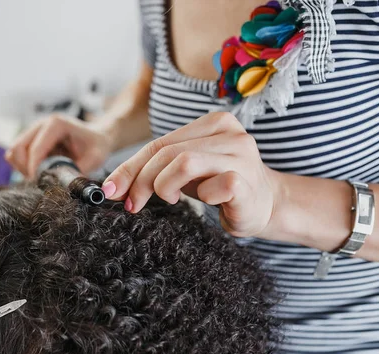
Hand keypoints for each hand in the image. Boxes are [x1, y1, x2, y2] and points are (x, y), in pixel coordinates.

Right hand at [5, 114, 112, 178]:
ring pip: (13, 153)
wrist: (98, 137)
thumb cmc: (97, 146)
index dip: (35, 170)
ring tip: (41, 176)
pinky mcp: (30, 140)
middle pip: (17, 149)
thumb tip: (64, 187)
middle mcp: (41, 124)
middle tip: (41, 181)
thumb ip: (80, 172)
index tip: (42, 184)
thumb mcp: (95, 159)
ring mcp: (33, 131)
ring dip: (22, 169)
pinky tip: (40, 172)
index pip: (34, 149)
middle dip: (26, 169)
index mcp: (56, 124)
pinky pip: (17, 156)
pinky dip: (23, 167)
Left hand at [102, 112, 281, 237]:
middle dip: (140, 180)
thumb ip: (156, 168)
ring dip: (164, 185)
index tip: (111, 188)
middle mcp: (229, 132)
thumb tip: (114, 184)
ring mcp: (240, 154)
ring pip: (184, 162)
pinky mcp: (247, 179)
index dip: (129, 166)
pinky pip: (213, 185)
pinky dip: (202, 196)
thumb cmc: (221, 187)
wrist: (267, 206)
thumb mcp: (185, 172)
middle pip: (167, 151)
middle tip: (133, 203)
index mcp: (212, 123)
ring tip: (168, 198)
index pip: (159, 142)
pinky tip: (209, 201)